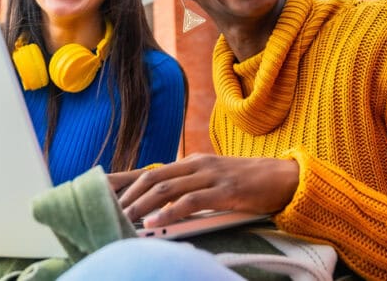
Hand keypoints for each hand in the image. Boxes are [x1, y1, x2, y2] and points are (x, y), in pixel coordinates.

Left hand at [115, 154, 299, 227]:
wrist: (284, 177)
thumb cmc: (248, 182)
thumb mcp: (214, 181)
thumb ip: (191, 188)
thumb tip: (163, 205)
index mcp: (192, 163)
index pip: (150, 171)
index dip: (124, 182)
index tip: (102, 194)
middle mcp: (197, 165)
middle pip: (152, 178)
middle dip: (127, 196)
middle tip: (108, 212)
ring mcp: (211, 175)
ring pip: (166, 187)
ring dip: (142, 205)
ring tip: (124, 219)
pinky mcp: (225, 190)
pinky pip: (191, 201)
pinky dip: (168, 212)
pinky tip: (155, 223)